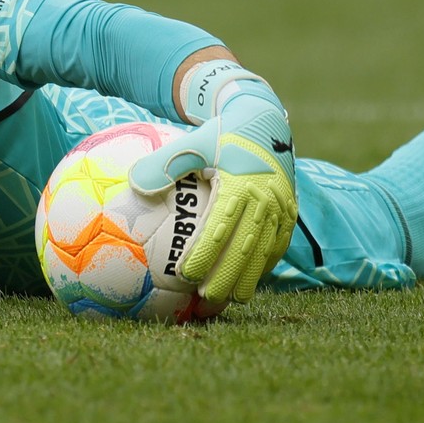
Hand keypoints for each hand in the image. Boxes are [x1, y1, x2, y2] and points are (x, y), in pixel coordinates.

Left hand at [129, 66, 295, 303]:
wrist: (264, 122)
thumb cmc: (221, 135)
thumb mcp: (193, 143)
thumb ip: (164, 164)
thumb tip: (134, 184)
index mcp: (238, 184)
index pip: (220, 226)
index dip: (204, 254)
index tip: (185, 274)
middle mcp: (264, 199)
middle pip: (244, 247)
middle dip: (226, 277)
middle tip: (204, 299)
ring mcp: (281, 208)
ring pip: (263, 252)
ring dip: (247, 279)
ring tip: (226, 300)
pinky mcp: (290, 213)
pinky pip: (277, 246)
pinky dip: (262, 266)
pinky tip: (246, 281)